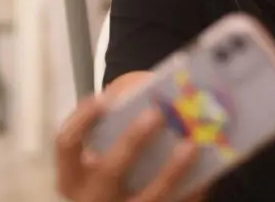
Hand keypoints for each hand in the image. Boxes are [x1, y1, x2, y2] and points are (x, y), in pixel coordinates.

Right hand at [56, 95, 197, 201]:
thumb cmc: (116, 169)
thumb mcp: (106, 150)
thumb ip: (120, 119)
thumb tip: (150, 85)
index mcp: (74, 176)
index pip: (67, 144)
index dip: (83, 119)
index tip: (104, 97)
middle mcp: (93, 199)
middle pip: (109, 170)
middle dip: (133, 141)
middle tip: (157, 114)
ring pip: (149, 198)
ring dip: (172, 172)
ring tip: (191, 145)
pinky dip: (193, 191)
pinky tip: (208, 172)